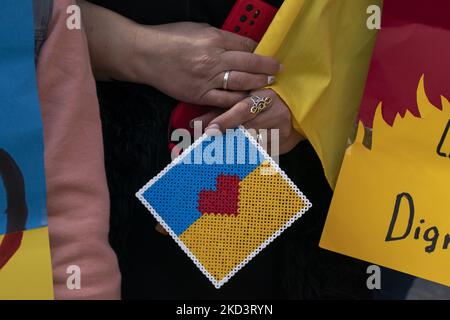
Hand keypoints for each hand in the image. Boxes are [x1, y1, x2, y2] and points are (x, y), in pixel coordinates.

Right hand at [80, 1, 281, 106]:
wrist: (145, 55)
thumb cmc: (169, 38)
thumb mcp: (198, 29)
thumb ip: (221, 37)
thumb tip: (240, 45)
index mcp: (214, 39)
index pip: (246, 46)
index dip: (261, 51)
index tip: (268, 55)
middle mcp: (214, 59)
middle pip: (250, 65)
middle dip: (267, 68)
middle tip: (277, 71)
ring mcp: (207, 79)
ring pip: (241, 83)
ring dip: (258, 84)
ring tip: (268, 84)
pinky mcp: (199, 95)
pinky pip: (225, 100)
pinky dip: (238, 100)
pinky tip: (247, 98)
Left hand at [196, 89, 303, 154]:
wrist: (299, 107)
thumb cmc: (266, 100)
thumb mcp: (246, 99)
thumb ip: (221, 110)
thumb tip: (195, 123)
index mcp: (264, 97)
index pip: (242, 109)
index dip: (226, 120)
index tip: (209, 130)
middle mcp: (274, 114)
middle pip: (247, 130)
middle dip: (226, 139)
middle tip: (206, 148)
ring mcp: (281, 131)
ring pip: (254, 145)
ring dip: (235, 151)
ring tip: (216, 157)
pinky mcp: (283, 146)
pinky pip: (262, 154)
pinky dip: (247, 157)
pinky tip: (234, 162)